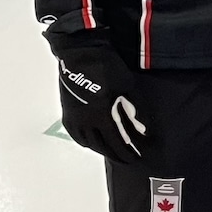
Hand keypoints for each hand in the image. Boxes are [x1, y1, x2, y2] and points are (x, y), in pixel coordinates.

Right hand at [56, 46, 148, 163]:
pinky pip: (77, 135)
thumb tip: (144, 130)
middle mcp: (84, 122)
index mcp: (101, 117)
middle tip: (128, 159)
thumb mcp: (127, 87)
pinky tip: (93, 142)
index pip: (117, 142)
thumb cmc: (107, 67)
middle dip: (116, 154)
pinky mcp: (67, 111)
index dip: (127, 152)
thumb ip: (135, 110)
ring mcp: (73, 118)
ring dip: (101, 149)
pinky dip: (87, 142)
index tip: (137, 158)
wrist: (81, 52)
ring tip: (113, 152)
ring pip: (88, 142)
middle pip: (102, 146)